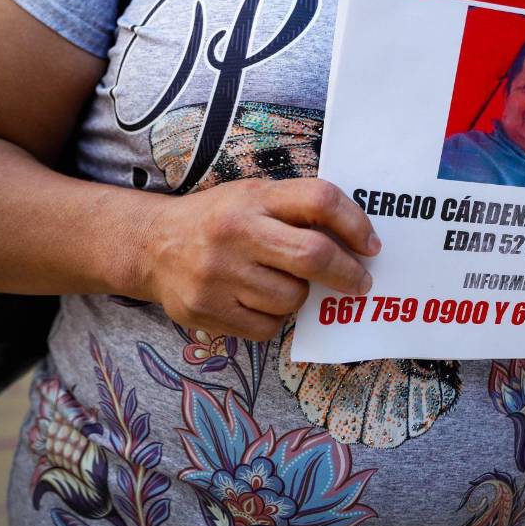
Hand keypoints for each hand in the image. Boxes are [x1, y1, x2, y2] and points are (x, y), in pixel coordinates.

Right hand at [136, 178, 378, 340]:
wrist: (152, 245)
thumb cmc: (220, 220)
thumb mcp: (255, 197)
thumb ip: (298, 211)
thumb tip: (357, 244)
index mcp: (254, 198)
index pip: (320, 200)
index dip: (356, 223)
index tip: (371, 245)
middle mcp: (235, 233)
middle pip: (313, 256)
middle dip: (348, 274)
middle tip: (361, 283)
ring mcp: (218, 275)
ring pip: (292, 299)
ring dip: (301, 296)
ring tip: (283, 283)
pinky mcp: (205, 310)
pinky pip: (267, 328)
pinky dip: (274, 319)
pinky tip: (259, 301)